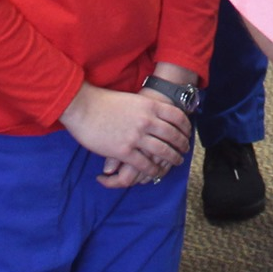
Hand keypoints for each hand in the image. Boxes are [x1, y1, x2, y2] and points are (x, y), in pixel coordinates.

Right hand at [59, 84, 192, 185]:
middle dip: (182, 145)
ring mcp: (136, 136)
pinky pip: (145, 164)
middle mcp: (147, 121)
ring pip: (163, 151)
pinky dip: (154, 169)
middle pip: (173, 135)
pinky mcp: (124, 151)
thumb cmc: (105, 101)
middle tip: (185, 151)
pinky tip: (157, 172)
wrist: (84, 107)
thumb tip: (158, 114)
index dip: (186, 127)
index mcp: (150, 105)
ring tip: (176, 162)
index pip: (177, 117)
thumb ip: (147, 108)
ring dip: (172, 158)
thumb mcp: (133, 99)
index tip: (188, 133)